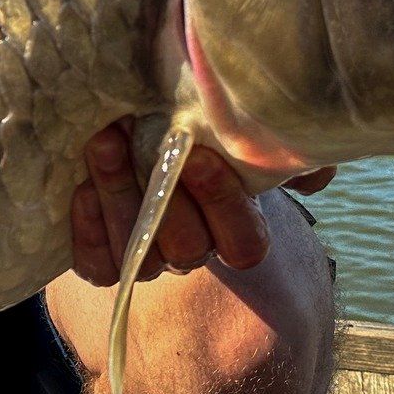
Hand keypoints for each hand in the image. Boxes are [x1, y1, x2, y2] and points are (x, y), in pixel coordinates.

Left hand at [68, 118, 335, 285]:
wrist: (139, 132)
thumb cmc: (201, 128)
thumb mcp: (243, 129)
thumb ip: (283, 146)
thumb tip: (312, 166)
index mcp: (235, 230)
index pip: (244, 245)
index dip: (224, 206)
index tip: (202, 155)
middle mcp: (193, 251)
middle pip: (188, 248)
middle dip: (166, 197)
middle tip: (142, 138)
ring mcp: (147, 259)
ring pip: (139, 255)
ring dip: (120, 197)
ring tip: (104, 141)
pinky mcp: (103, 260)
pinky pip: (98, 265)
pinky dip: (90, 229)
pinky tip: (81, 186)